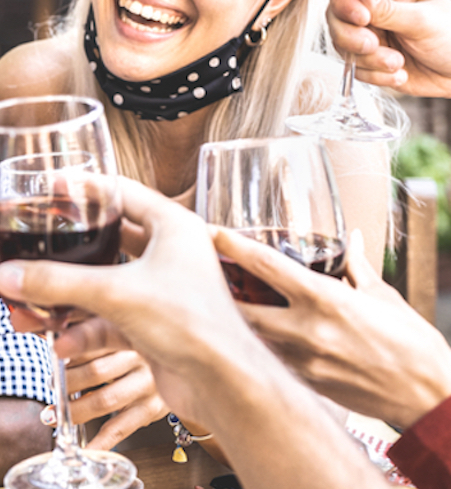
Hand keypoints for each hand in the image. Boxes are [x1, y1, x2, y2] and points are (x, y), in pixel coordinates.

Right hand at [0, 178, 261, 428]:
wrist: (224, 387)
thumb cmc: (194, 325)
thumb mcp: (114, 292)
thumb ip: (56, 282)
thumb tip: (7, 276)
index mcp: (173, 226)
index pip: (121, 192)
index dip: (83, 188)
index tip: (51, 188)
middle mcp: (170, 254)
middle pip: (106, 240)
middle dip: (65, 253)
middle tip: (35, 246)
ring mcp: (161, 291)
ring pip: (101, 285)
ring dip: (65, 298)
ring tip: (27, 309)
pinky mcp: (154, 324)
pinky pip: (108, 318)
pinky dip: (82, 329)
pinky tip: (59, 343)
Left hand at [59, 331, 167, 449]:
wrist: (173, 358)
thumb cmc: (123, 340)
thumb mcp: (99, 323)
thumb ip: (65, 323)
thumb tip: (24, 323)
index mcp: (124, 330)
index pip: (96, 334)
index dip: (74, 342)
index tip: (55, 349)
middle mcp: (139, 356)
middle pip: (96, 371)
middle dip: (67, 382)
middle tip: (52, 385)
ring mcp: (148, 384)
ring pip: (105, 400)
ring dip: (74, 410)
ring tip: (52, 415)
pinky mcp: (154, 408)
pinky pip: (121, 428)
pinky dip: (100, 442)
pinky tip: (83, 448)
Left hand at [222, 227, 450, 428]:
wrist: (430, 398)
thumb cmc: (413, 345)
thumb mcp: (384, 297)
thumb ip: (356, 267)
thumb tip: (351, 239)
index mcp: (325, 300)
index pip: (266, 265)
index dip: (233, 246)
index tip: (212, 232)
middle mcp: (306, 330)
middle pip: (240, 305)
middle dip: (218, 288)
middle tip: (203, 271)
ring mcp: (302, 359)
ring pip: (250, 333)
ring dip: (235, 317)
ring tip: (220, 299)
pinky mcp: (304, 382)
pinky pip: (270, 356)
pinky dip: (260, 342)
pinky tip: (253, 332)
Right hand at [327, 0, 450, 97]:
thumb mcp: (423, 21)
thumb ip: (389, 9)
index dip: (345, 2)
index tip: (363, 19)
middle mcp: (371, 8)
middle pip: (335, 16)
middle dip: (351, 36)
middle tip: (373, 45)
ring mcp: (367, 33)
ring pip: (341, 44)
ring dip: (368, 59)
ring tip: (398, 63)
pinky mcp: (367, 58)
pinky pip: (354, 67)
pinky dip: (374, 75)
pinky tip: (399, 73)